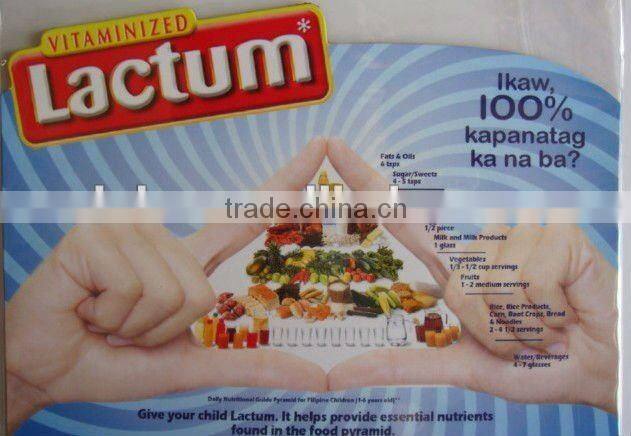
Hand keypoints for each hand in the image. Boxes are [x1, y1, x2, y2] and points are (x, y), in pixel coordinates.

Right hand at [6, 138, 328, 431]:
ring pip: (170, 292)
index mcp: (189, 260)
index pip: (245, 217)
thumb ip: (251, 366)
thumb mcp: (191, 366)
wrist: (46, 367)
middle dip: (162, 330)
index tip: (322, 147)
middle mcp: (165, 236)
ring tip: (104, 316)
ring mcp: (131, 229)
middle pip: (202, 292)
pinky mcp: (98, 232)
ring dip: (133, 325)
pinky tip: (86, 303)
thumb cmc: (115, 361)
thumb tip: (317, 379)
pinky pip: (133, 287)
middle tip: (125, 327)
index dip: (285, 184)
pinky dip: (109, 316)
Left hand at [326, 138, 616, 412]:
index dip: (366, 182)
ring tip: (545, 323)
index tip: (331, 146)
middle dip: (491, 331)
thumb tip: (338, 375)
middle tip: (523, 334)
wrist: (597, 368)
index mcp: (458, 265)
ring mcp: (517, 229)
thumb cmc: (533, 363)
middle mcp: (483, 239)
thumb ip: (404, 365)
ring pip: (491, 287)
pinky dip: (547, 316)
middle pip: (456, 288)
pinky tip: (565, 310)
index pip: (403, 217)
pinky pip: (528, 282)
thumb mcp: (463, 366)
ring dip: (520, 328)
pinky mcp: (553, 228)